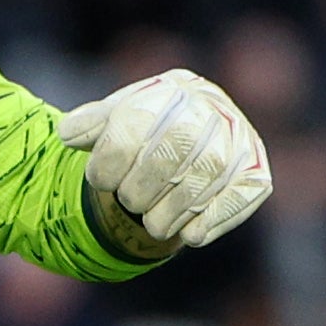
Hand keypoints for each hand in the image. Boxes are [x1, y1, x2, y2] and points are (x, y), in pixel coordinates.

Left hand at [58, 68, 273, 257]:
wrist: (195, 141)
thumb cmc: (147, 133)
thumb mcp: (113, 122)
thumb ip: (89, 126)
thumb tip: (69, 134)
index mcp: (170, 89)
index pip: (135, 120)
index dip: (110, 158)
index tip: (99, 180)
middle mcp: (210, 107)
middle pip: (172, 149)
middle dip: (139, 189)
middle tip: (128, 203)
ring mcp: (238, 138)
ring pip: (204, 177)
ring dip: (169, 213)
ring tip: (152, 223)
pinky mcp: (257, 171)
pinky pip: (239, 196)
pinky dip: (212, 220)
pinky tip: (190, 235)